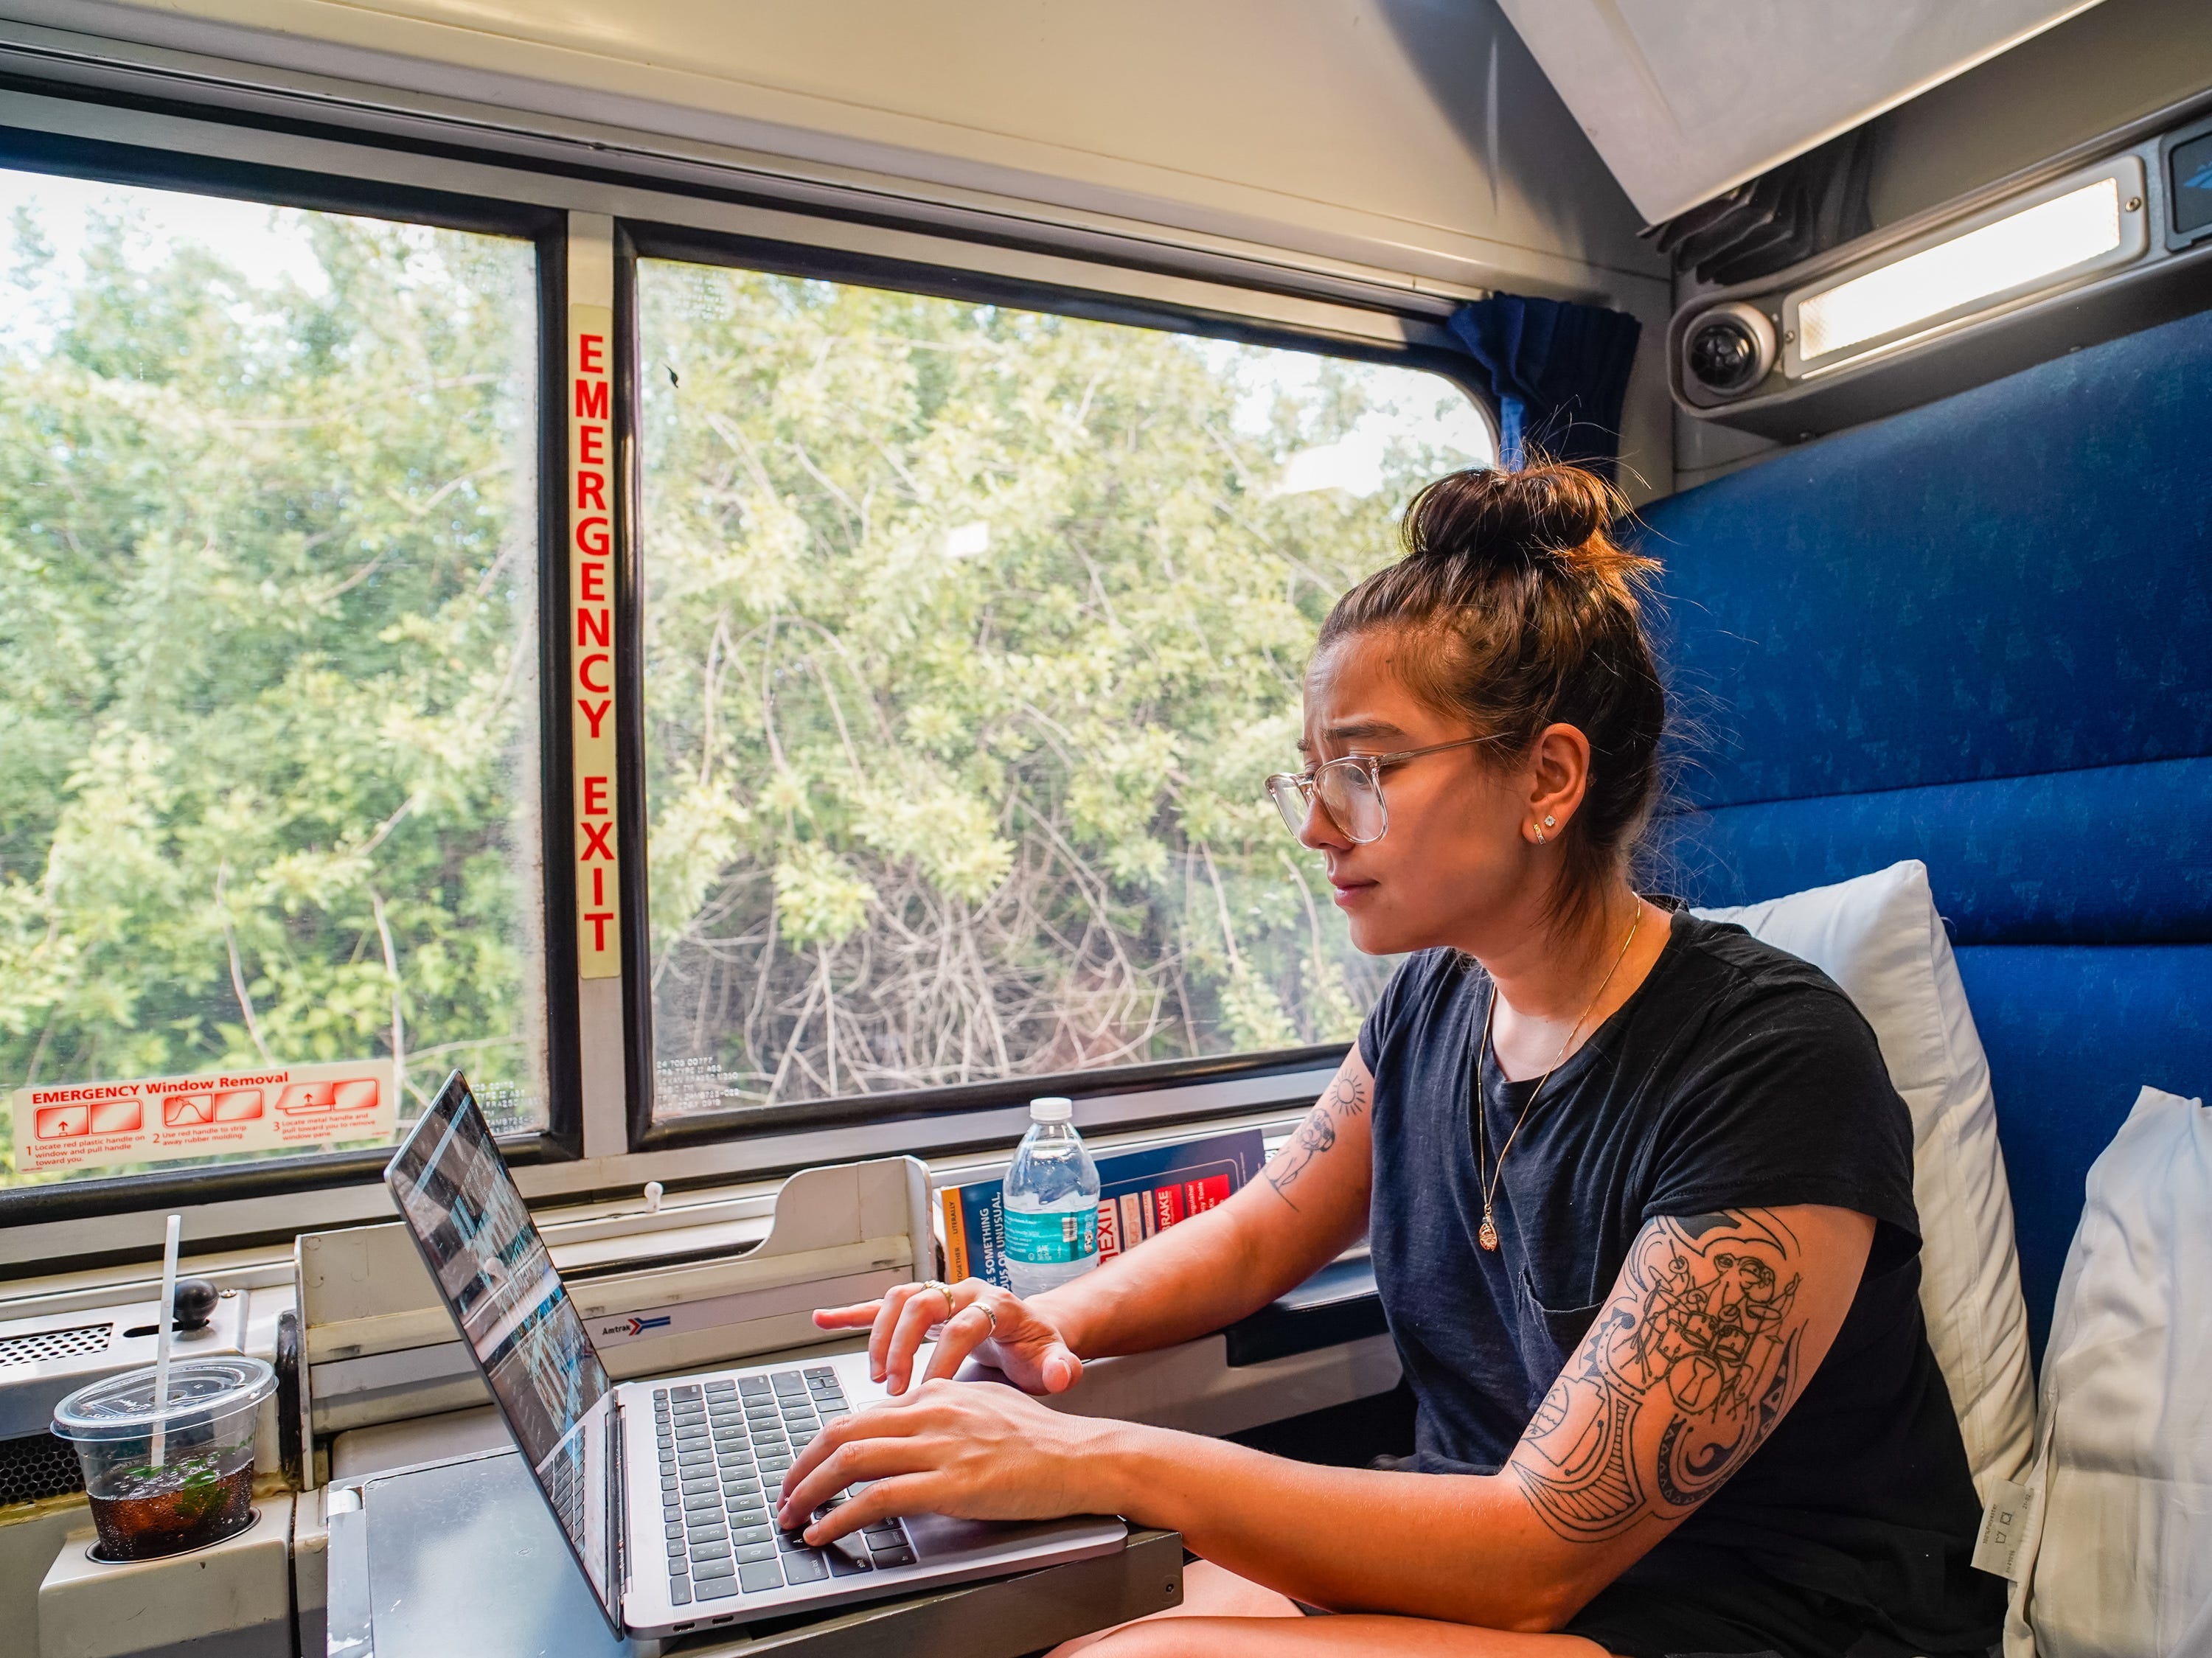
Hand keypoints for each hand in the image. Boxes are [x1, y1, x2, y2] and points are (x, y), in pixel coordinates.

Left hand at [774, 1377, 1123, 1544]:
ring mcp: (940, 1446)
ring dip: (811, 1493)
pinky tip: (827, 1533)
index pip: (858, 1415)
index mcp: (935, 1392)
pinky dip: (841, 1518)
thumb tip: (900, 1428)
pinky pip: (878, 1499)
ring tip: (794, 1517)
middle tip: (786, 1496)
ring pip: (851, 1461)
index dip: (821, 1447)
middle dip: (802, 1468)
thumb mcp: (981, 1405)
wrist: (1081, 1457)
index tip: (806, 1472)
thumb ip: (939, 1411)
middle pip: (842, 1432)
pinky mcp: (952, 1484)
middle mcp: (931, 1410)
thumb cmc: (1039, 1439)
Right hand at [811, 1278, 1083, 1395]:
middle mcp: (964, 1291)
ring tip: (873, 1375)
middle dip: (903, 1344)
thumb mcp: (1055, 1360)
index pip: (963, 1325)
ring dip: (881, 1335)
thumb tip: (1062, 1371)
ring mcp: (941, 1295)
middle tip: (891, 1386)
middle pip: (924, 1303)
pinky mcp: (922, 1307)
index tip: (930, 1392)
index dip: (944, 1358)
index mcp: (996, 1304)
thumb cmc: (1039, 1351)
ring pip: (899, 1299)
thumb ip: (1060, 1367)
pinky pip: (881, 1303)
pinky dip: (852, 1312)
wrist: (1033, 1333)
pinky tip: (824, 1320)